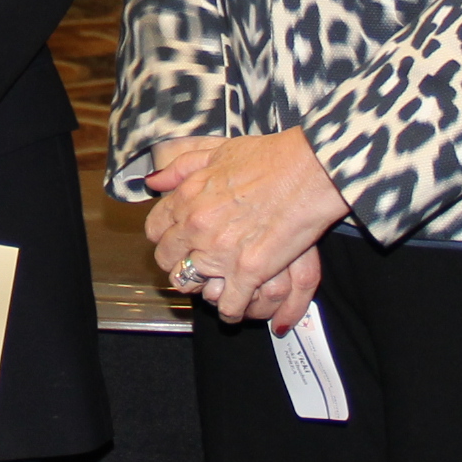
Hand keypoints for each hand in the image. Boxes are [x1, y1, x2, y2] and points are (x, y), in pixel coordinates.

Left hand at [144, 130, 348, 323]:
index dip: (164, 237)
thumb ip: (181, 168)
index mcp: (187, 198)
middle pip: (168, 261)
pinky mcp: (248, 272)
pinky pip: (228, 303)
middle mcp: (196, 227)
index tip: (176, 240)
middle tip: (194, 265)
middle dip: (179, 264)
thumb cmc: (270, 158)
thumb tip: (153, 182)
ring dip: (202, 288)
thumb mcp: (217, 152)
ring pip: (192, 285)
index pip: (155, 229)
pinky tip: (235, 308)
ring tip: (213, 288)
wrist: (308, 171)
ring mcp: (220, 252)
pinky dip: (231, 310)